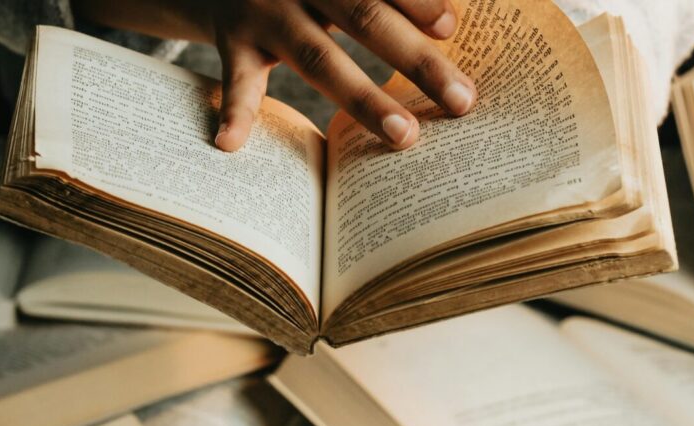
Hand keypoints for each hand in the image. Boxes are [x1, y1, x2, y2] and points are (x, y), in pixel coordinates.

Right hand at [73, 0, 476, 151]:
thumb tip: (449, 25)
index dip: (418, 1)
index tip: (454, 26)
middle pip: (366, 17)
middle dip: (417, 60)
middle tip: (463, 101)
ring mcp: (266, 12)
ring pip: (319, 56)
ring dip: (364, 99)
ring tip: (404, 137)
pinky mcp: (234, 41)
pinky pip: (237, 79)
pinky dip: (235, 111)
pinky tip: (230, 143)